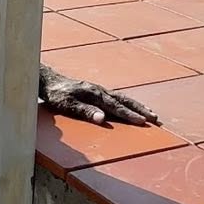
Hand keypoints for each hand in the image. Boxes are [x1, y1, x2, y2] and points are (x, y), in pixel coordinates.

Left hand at [38, 70, 158, 126]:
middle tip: (155, 118)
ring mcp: (99, 90)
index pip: (116, 106)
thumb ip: (85, 112)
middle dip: (140, 109)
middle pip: (124, 100)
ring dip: (137, 106)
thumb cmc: (56, 95)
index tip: (142, 122)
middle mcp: (100, 90)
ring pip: (123, 97)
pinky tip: (132, 106)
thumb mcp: (67, 105)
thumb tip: (102, 119)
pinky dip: (128, 102)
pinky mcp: (96, 91)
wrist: (48, 80)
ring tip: (150, 113)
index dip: (129, 115)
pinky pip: (117, 97)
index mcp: (95, 94)